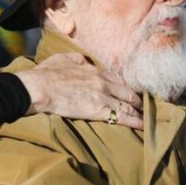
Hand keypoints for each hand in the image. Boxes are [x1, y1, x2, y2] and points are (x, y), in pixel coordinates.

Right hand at [14, 52, 143, 128]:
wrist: (39, 87)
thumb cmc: (47, 73)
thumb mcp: (63, 58)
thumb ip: (78, 58)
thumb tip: (85, 60)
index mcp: (94, 70)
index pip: (117, 78)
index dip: (126, 86)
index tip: (131, 91)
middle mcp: (103, 82)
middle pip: (127, 91)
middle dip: (137, 99)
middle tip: (145, 106)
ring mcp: (102, 96)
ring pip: (127, 104)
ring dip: (139, 111)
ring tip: (147, 118)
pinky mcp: (98, 111)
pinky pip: (122, 117)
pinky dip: (135, 121)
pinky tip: (143, 126)